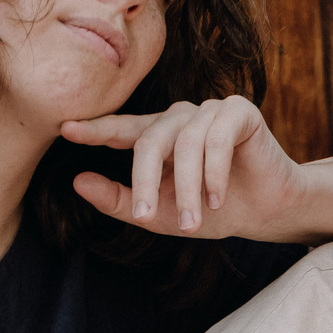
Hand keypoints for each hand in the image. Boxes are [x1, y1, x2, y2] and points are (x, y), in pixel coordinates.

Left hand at [62, 96, 302, 237]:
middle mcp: (181, 117)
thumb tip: (77, 182)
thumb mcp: (161, 214)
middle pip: (151, 142)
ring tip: (194, 221)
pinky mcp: (240, 111)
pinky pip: (217, 137)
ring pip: (185, 144)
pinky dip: (214, 172)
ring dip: (187, 188)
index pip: (122, 129)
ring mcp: (210, 111)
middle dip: (146, 182)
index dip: (96, 129)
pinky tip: (217, 198)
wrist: (267, 212)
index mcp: (159, 136)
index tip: (65, 129)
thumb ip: (121, 201)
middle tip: (146, 217)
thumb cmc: (214, 211)